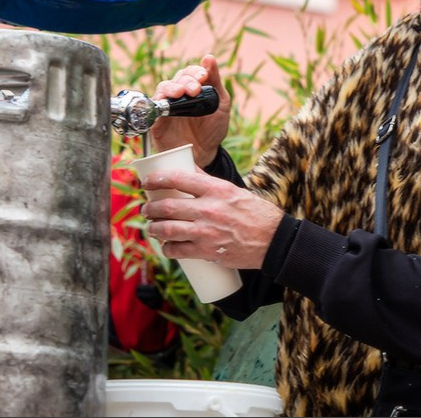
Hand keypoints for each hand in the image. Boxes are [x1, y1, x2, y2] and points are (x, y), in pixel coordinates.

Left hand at [140, 170, 283, 269]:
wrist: (273, 240)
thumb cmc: (254, 213)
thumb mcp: (233, 190)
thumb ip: (208, 182)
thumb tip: (187, 168)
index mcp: (216, 189)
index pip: (178, 178)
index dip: (157, 178)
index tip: (147, 182)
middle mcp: (209, 209)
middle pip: (167, 206)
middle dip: (150, 208)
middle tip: (147, 209)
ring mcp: (206, 231)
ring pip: (167, 229)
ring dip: (153, 229)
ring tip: (151, 228)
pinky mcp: (206, 252)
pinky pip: (177, 250)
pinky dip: (167, 249)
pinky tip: (167, 246)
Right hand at [149, 54, 230, 167]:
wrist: (205, 154)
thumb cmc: (212, 129)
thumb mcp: (221, 104)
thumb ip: (215, 82)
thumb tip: (209, 58)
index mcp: (194, 88)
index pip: (190, 72)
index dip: (195, 71)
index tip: (203, 76)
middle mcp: (179, 95)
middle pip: (176, 79)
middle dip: (186, 80)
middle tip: (195, 89)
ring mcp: (167, 107)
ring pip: (163, 89)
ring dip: (172, 88)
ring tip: (181, 92)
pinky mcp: (157, 121)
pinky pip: (153, 107)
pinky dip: (158, 101)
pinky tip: (166, 100)